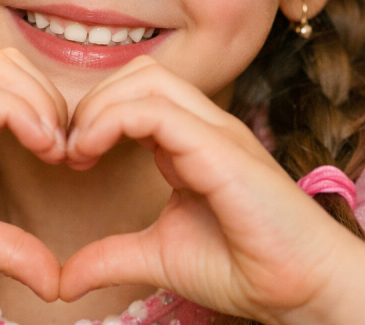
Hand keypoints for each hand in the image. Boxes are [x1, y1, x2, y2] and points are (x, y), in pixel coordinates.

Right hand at [0, 48, 67, 300]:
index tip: (72, 159)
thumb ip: (12, 249)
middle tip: (70, 151)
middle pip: (15, 65)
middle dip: (53, 101)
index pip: (18, 84)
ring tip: (56, 148)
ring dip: (41, 102)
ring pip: (2, 67)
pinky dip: (20, 113)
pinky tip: (40, 146)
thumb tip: (57, 282)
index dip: (53, 112)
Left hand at [57, 56, 364, 323]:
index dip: (94, 115)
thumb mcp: (158, 256)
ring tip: (78, 151)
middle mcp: (204, 125)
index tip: (69, 159)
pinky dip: (112, 121)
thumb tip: (63, 281)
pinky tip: (91, 153)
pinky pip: (156, 110)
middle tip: (69, 150)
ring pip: (146, 78)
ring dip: (100, 107)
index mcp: (190, 141)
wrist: (301, 289)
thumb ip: (111, 257)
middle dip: (93, 102)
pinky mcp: (220, 148)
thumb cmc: (243, 267)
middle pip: (139, 73)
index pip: (136, 93)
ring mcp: (215, 131)